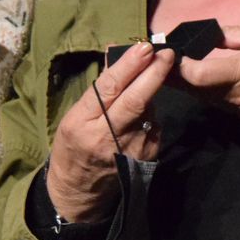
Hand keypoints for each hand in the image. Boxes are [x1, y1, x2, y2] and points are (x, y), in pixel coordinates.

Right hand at [48, 41, 175, 221]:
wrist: (80, 191)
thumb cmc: (73, 146)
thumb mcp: (74, 116)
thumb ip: (98, 92)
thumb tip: (120, 57)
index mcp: (82, 124)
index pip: (109, 89)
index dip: (129, 66)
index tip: (144, 48)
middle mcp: (107, 137)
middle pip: (136, 101)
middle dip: (154, 74)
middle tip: (166, 54)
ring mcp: (130, 149)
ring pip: (149, 111)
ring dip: (151, 93)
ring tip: (143, 87)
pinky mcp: (147, 157)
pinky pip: (154, 124)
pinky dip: (151, 113)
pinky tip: (140, 116)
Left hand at [175, 26, 239, 119]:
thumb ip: (233, 35)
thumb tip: (206, 35)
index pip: (198, 75)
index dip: (179, 65)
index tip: (172, 50)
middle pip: (195, 89)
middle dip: (176, 75)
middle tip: (160, 60)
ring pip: (204, 99)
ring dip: (188, 85)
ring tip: (171, 68)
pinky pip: (218, 104)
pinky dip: (205, 92)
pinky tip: (197, 80)